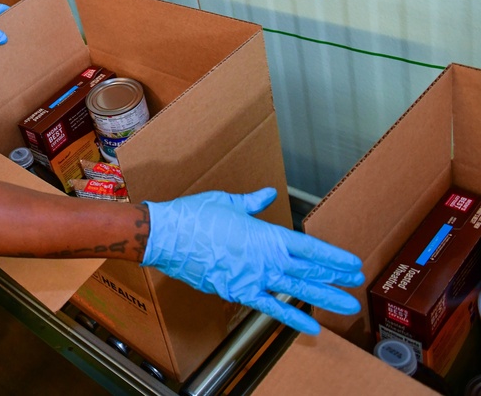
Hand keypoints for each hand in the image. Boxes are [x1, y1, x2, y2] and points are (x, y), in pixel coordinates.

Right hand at [140, 188, 363, 334]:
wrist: (166, 236)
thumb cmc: (194, 216)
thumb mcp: (227, 202)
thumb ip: (252, 203)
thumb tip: (267, 195)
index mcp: (265, 234)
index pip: (309, 248)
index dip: (333, 256)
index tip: (352, 263)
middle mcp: (265, 258)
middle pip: (309, 269)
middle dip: (335, 277)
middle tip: (356, 283)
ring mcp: (253, 277)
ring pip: (297, 290)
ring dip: (325, 297)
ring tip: (347, 306)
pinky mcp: (238, 291)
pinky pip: (270, 306)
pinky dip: (292, 317)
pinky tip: (311, 328)